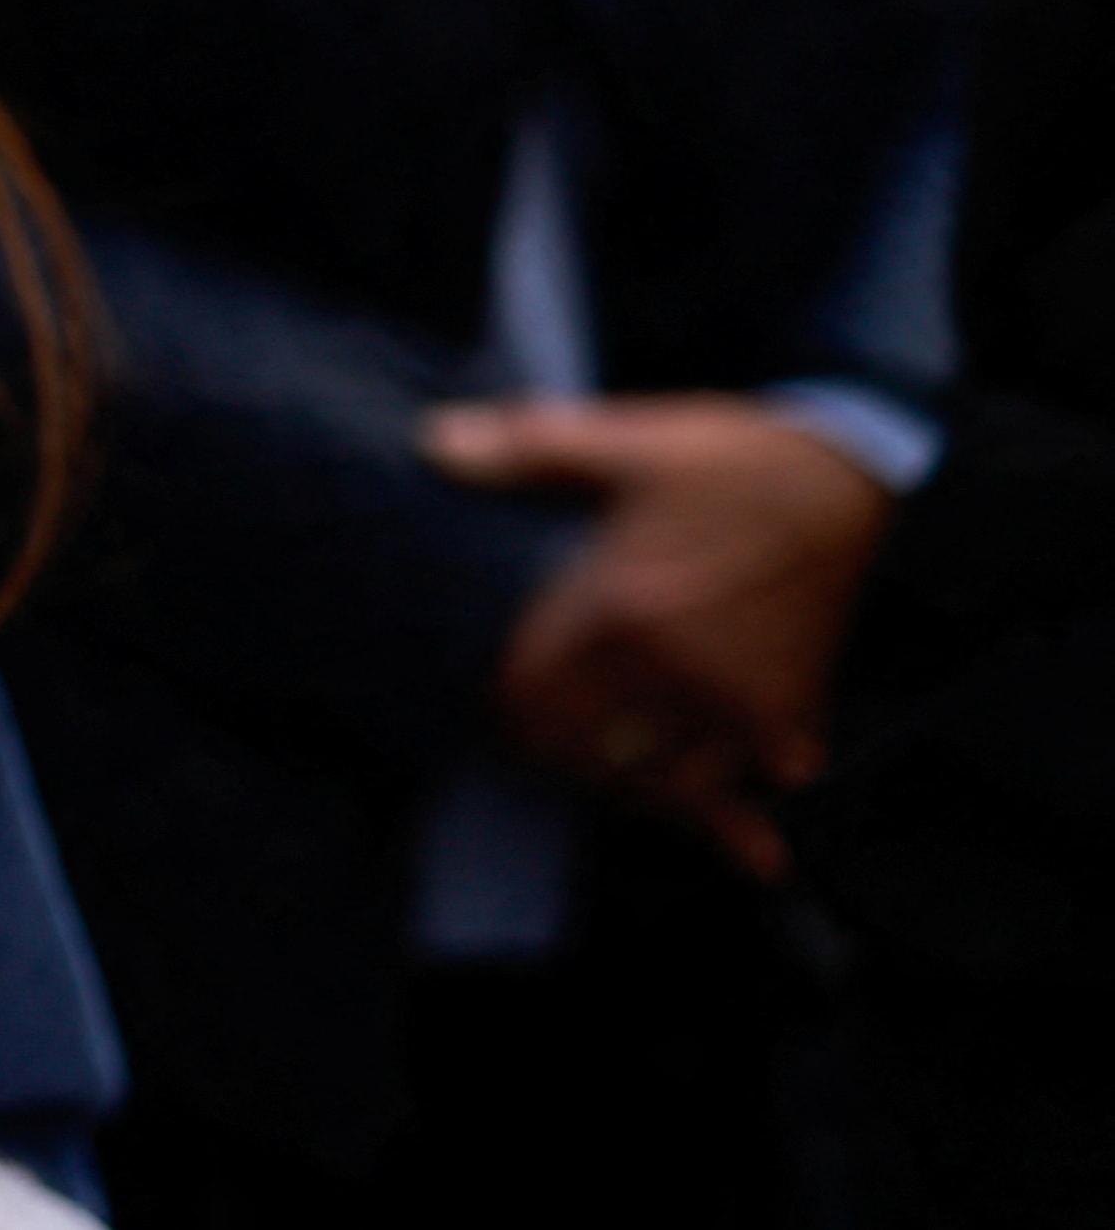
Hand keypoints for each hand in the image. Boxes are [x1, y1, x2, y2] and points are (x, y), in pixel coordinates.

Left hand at [428, 391, 894, 877]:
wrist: (853, 485)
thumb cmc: (733, 463)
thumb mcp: (626, 441)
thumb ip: (524, 450)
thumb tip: (434, 445)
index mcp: (622, 611)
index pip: (531, 698)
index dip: (504, 708)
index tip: (496, 701)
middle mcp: (676, 671)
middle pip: (588, 755)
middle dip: (558, 751)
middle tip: (542, 737)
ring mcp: (738, 701)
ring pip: (664, 786)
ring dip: (632, 784)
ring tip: (608, 765)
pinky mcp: (789, 712)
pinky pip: (753, 785)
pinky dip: (736, 814)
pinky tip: (745, 846)